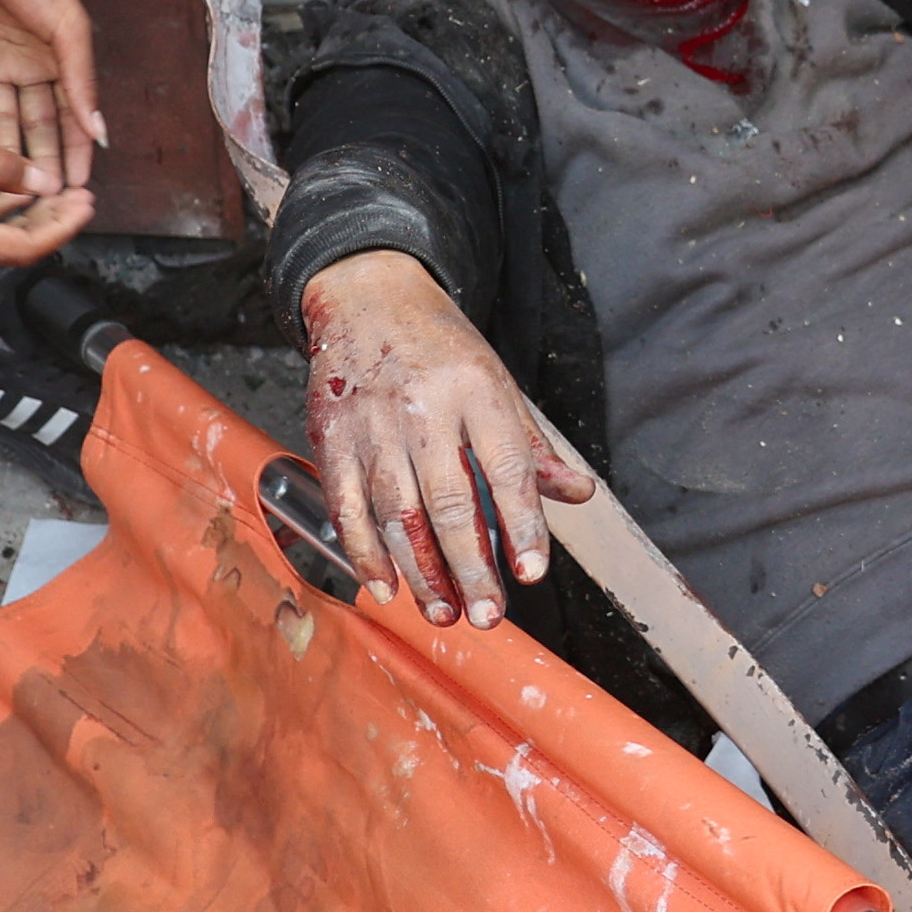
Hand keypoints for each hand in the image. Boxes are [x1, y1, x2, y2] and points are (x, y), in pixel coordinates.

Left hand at [0, 0, 107, 185]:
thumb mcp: (66, 27)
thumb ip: (80, 79)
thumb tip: (98, 129)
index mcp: (61, 56)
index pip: (72, 116)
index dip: (75, 152)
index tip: (77, 188)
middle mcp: (29, 64)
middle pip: (37, 124)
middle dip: (42, 162)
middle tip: (43, 200)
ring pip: (2, 119)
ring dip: (6, 152)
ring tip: (9, 189)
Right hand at [298, 251, 591, 621]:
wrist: (368, 296)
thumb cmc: (441, 348)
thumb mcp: (499, 383)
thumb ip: (535, 447)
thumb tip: (579, 494)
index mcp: (476, 390)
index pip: (506, 466)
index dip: (522, 524)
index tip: (532, 572)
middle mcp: (423, 407)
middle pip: (449, 500)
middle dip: (469, 566)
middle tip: (487, 615)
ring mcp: (372, 424)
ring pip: (398, 511)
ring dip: (421, 570)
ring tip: (444, 612)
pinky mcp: (332, 437)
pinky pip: (348, 505)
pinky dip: (365, 551)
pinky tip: (386, 585)